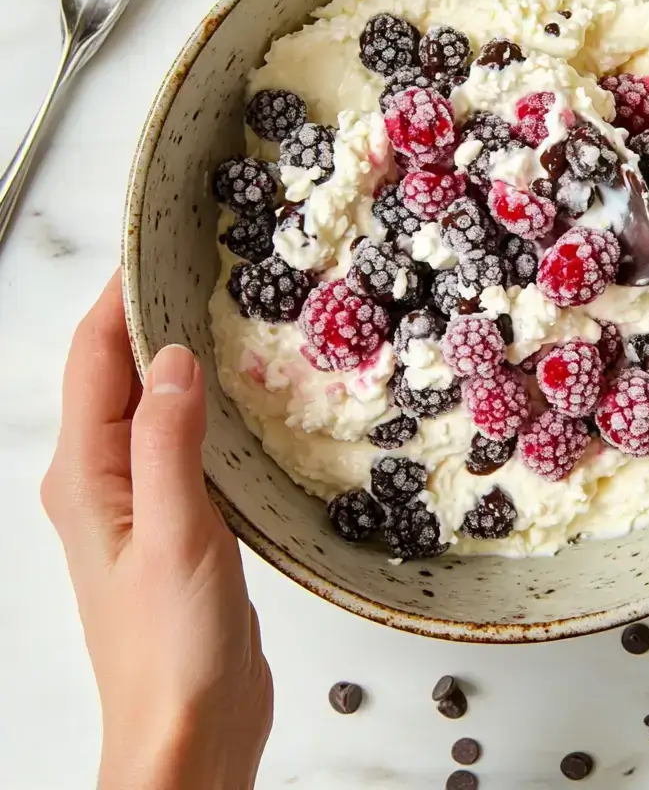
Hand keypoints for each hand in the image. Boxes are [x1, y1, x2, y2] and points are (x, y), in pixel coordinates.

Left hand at [42, 274, 272, 789]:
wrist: (190, 729)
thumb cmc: (171, 647)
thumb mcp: (176, 535)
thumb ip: (168, 444)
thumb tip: (172, 358)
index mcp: (85, 476)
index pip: (94, 359)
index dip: (116, 296)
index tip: (152, 243)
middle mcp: (102, 479)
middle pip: (116, 372)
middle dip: (147, 313)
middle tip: (202, 264)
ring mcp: (138, 498)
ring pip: (151, 403)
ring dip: (177, 355)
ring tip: (224, 310)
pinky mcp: (175, 516)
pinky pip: (180, 438)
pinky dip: (202, 401)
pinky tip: (237, 392)